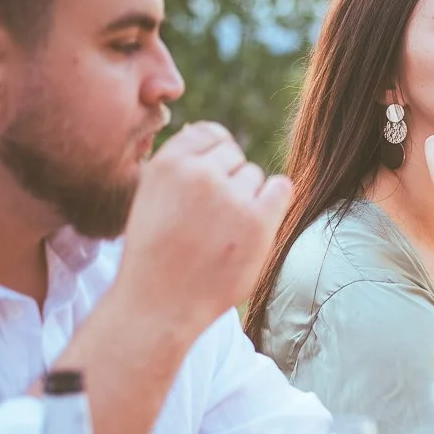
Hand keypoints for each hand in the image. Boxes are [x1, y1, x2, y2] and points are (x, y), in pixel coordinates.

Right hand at [115, 122, 291, 337]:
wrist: (159, 304)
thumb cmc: (155, 253)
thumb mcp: (152, 197)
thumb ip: (180, 164)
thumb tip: (206, 129)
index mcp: (168, 162)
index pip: (209, 133)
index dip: (213, 157)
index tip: (206, 185)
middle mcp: (199, 173)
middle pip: (234, 156)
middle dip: (228, 181)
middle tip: (209, 219)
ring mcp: (230, 197)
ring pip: (255, 176)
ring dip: (247, 199)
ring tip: (222, 232)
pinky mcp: (258, 221)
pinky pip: (281, 188)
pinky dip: (273, 202)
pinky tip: (254, 225)